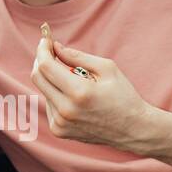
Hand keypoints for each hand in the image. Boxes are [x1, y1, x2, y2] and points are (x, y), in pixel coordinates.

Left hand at [30, 34, 150, 147]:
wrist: (133, 129)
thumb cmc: (123, 96)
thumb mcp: (107, 68)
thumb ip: (78, 57)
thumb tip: (55, 47)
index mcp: (79, 92)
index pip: (46, 66)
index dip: (42, 50)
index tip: (45, 41)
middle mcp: (66, 110)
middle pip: (37, 78)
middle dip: (41, 60)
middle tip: (51, 52)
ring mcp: (60, 123)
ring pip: (44, 91)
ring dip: (53, 80)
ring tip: (76, 82)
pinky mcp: (59, 131)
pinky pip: (49, 105)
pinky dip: (56, 96)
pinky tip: (75, 99)